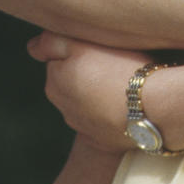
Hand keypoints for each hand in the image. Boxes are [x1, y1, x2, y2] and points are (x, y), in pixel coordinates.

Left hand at [26, 32, 150, 151]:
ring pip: (87, 100)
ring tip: (125, 81)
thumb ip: (52, 42)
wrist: (152, 109)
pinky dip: (110, 110)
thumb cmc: (120, 69)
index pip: (60, 58)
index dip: (80, 49)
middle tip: (114, 61)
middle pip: (72, 80)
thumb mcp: (84, 44)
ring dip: (99, 91)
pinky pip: (102, 119)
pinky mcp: (102, 141)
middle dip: (87, 71)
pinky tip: (128, 102)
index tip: (100, 47)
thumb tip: (31, 47)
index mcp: (55, 81)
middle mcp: (63, 107)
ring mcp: (82, 127)